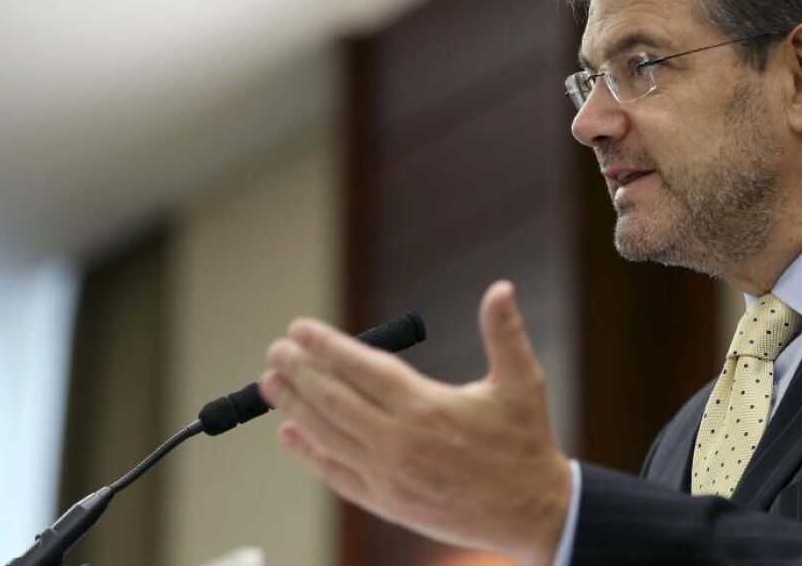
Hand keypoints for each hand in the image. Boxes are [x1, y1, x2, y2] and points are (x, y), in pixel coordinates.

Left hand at [259, 281, 571, 565]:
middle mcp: (400, 443)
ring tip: (270, 383)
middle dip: (299, 372)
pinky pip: (336, 475)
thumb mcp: (522, 383)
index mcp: (427, 407)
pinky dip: (309, 454)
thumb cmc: (525, 442)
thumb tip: (501, 287)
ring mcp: (389, 477)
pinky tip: (290, 434)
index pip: (361, 368)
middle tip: (276, 350)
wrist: (531, 513)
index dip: (325, 346)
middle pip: (333, 401)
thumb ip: (505, 333)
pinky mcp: (387, 503)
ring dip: (293, 408)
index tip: (299, 329)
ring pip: (327, 437)